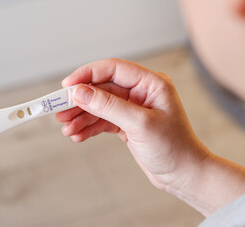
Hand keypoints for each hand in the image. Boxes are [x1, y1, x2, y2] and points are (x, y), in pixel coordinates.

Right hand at [56, 58, 210, 189]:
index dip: (87, 75)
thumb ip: (108, 106)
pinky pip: (103, 120)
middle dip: (80, 101)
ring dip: (82, 116)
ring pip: (99, 106)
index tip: (66, 86)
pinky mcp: (127, 124)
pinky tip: (78, 135)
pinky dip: (89, 127)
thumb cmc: (174, 148)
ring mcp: (132, 108)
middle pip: (102, 89)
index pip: (112, 69)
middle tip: (59, 111)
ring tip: (66, 129)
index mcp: (150, 83)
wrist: (184, 175)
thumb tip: (80, 92)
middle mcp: (141, 92)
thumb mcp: (139, 124)